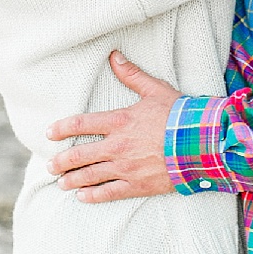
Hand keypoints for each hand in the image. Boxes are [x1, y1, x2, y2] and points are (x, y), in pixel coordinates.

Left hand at [43, 52, 178, 202]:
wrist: (202, 144)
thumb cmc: (180, 115)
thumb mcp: (155, 90)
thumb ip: (132, 75)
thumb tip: (114, 56)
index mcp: (119, 121)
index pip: (81, 124)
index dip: (62, 128)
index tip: (50, 133)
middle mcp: (117, 146)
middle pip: (80, 155)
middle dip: (62, 161)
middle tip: (50, 165)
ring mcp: (126, 167)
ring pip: (90, 176)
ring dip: (72, 179)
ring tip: (60, 183)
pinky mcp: (137, 184)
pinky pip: (109, 192)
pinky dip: (93, 195)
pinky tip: (82, 197)